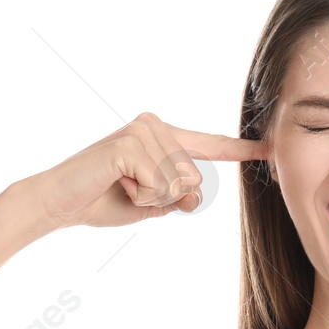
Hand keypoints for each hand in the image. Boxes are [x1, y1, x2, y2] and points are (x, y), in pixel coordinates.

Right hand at [28, 112, 266, 228]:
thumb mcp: (152, 204)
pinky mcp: (129, 143)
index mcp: (164, 136)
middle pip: (194, 179)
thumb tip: (195, 197)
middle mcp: (155, 125)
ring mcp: (142, 130)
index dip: (240, 149)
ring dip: (150, 197)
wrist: (59, 202)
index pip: (209, 145)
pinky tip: (116, 183)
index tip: (270, 148)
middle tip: (130, 190)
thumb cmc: (103, 200)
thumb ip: (179, 198)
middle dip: (165, 198)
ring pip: (178, 183)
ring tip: (120, 185)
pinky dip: (139, 196)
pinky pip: (158, 185)